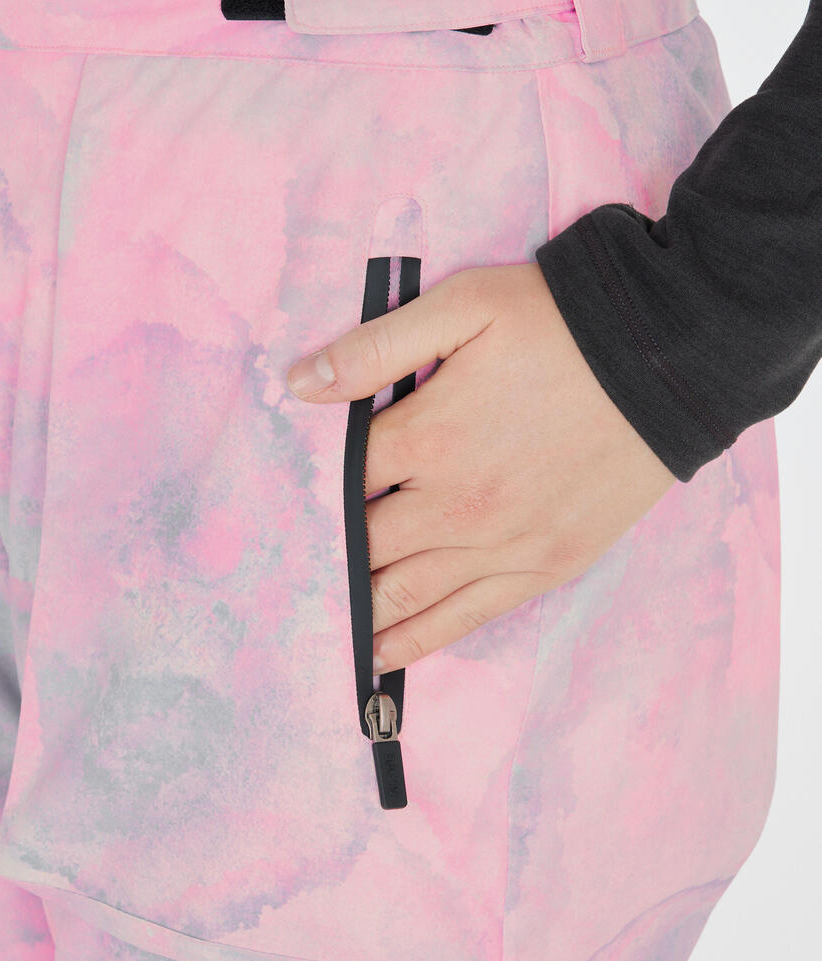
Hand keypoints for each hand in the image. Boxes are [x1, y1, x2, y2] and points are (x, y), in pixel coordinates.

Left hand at [286, 262, 676, 672]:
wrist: (667, 358)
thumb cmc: (560, 324)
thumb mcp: (463, 306)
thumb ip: (376, 348)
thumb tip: (298, 384)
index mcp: (428, 436)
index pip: (342, 480)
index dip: (313, 491)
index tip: (293, 505)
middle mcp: (456, 502)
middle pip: (366, 546)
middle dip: (330, 557)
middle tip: (295, 574)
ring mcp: (502, 543)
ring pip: (408, 593)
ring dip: (362, 613)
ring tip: (325, 631)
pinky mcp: (544, 566)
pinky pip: (467, 615)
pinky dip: (420, 639)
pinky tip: (385, 654)